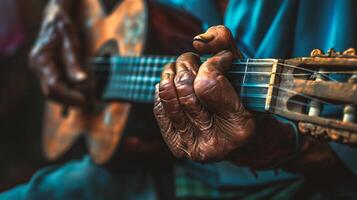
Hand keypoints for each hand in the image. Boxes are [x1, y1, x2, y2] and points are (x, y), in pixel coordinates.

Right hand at [29, 0, 89, 106]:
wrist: (55, 20)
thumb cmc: (63, 29)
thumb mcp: (71, 44)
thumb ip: (74, 63)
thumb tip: (82, 81)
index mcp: (41, 60)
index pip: (53, 86)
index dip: (69, 96)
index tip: (84, 100)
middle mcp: (38, 68)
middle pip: (51, 93)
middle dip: (69, 99)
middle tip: (87, 101)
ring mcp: (41, 71)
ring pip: (54, 92)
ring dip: (69, 96)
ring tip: (86, 95)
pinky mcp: (48, 72)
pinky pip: (58, 86)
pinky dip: (69, 90)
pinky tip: (80, 91)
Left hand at [154, 25, 296, 167]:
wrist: (237, 134)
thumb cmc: (243, 96)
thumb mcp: (242, 66)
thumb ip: (224, 42)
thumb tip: (196, 42)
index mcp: (240, 127)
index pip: (206, 85)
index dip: (211, 63)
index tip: (221, 58)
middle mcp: (216, 143)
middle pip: (184, 89)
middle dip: (187, 64)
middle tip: (194, 59)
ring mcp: (193, 147)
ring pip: (168, 96)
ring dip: (171, 73)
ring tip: (181, 67)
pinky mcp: (177, 147)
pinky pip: (159, 107)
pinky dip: (165, 90)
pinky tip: (175, 86)